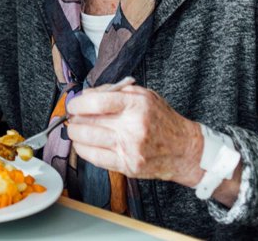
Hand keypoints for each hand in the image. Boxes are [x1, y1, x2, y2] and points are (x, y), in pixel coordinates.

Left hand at [65, 84, 203, 185]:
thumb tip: (85, 96)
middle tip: (73, 117)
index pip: (96, 102)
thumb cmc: (161, 119)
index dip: (78, 103)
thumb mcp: (143, 95)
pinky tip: (83, 144)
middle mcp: (133, 127)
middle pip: (89, 121)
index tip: (73, 104)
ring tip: (75, 129)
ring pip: (88, 140)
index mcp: (137, 104)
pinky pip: (95, 158)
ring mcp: (130, 149)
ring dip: (75, 134)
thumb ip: (114, 92)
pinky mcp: (128, 166)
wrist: (184, 150)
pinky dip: (84, 150)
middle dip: (75, 119)